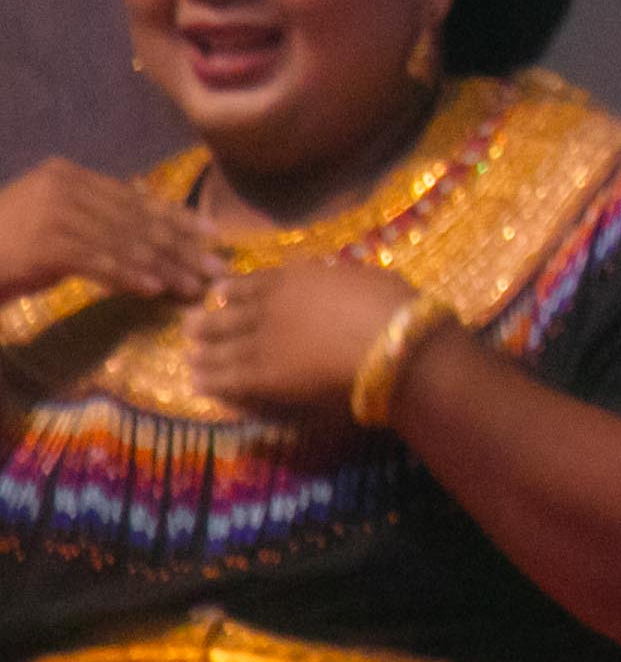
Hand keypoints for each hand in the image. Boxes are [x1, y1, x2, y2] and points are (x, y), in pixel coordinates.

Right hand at [0, 161, 223, 304]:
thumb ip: (96, 220)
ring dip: (164, 266)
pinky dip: (129, 276)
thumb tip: (149, 229)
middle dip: (180, 246)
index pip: (135, 198)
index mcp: (68, 175)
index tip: (212, 235)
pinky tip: (155, 288)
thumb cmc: (5, 248)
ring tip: (193, 285)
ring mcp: (52, 212)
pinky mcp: (44, 244)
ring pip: (123, 242)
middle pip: (136, 219)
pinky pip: (98, 261)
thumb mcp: (55, 226)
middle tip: (216, 268)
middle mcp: (63, 185)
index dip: (176, 217)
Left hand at [184, 258, 429, 418]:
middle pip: (227, 314)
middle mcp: (269, 306)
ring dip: (203, 352)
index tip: (218, 293)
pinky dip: (210, 380)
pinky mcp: (265, 373)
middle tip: (189, 325)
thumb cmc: (390, 304)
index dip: (232, 289)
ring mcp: (263, 340)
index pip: (252, 282)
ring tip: (189, 356)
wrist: (389, 339)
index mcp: (295, 278)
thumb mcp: (363, 277)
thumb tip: (338, 281)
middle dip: (206, 320)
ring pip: (221, 347)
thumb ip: (338, 279)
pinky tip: (197, 383)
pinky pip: (228, 378)